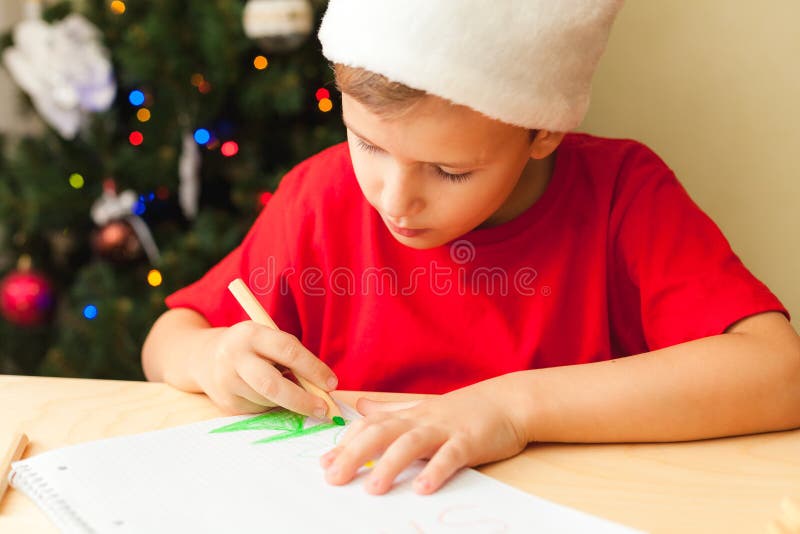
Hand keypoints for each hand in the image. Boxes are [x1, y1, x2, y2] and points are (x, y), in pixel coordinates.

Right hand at [196, 320, 337, 415]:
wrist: (205, 357)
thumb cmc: (251, 347)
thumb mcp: (267, 340)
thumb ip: (291, 358)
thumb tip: (322, 388)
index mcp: (251, 334)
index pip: (288, 350)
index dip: (313, 368)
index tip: (332, 383)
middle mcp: (234, 357)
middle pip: (272, 385)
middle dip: (302, 400)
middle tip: (324, 409)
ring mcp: (227, 382)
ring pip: (269, 400)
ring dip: (289, 402)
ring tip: (294, 393)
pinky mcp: (226, 403)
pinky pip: (260, 410)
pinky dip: (273, 406)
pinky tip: (269, 396)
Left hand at [320, 380, 528, 494]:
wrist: (508, 402)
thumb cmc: (463, 410)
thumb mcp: (422, 406)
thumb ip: (390, 409)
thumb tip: (359, 406)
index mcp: (408, 415)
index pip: (369, 426)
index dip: (345, 443)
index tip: (323, 464)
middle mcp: (421, 420)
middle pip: (381, 433)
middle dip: (354, 454)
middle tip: (333, 478)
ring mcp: (444, 429)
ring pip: (411, 443)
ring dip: (390, 465)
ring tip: (372, 489)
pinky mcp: (468, 441)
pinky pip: (450, 456)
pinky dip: (435, 470)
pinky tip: (422, 488)